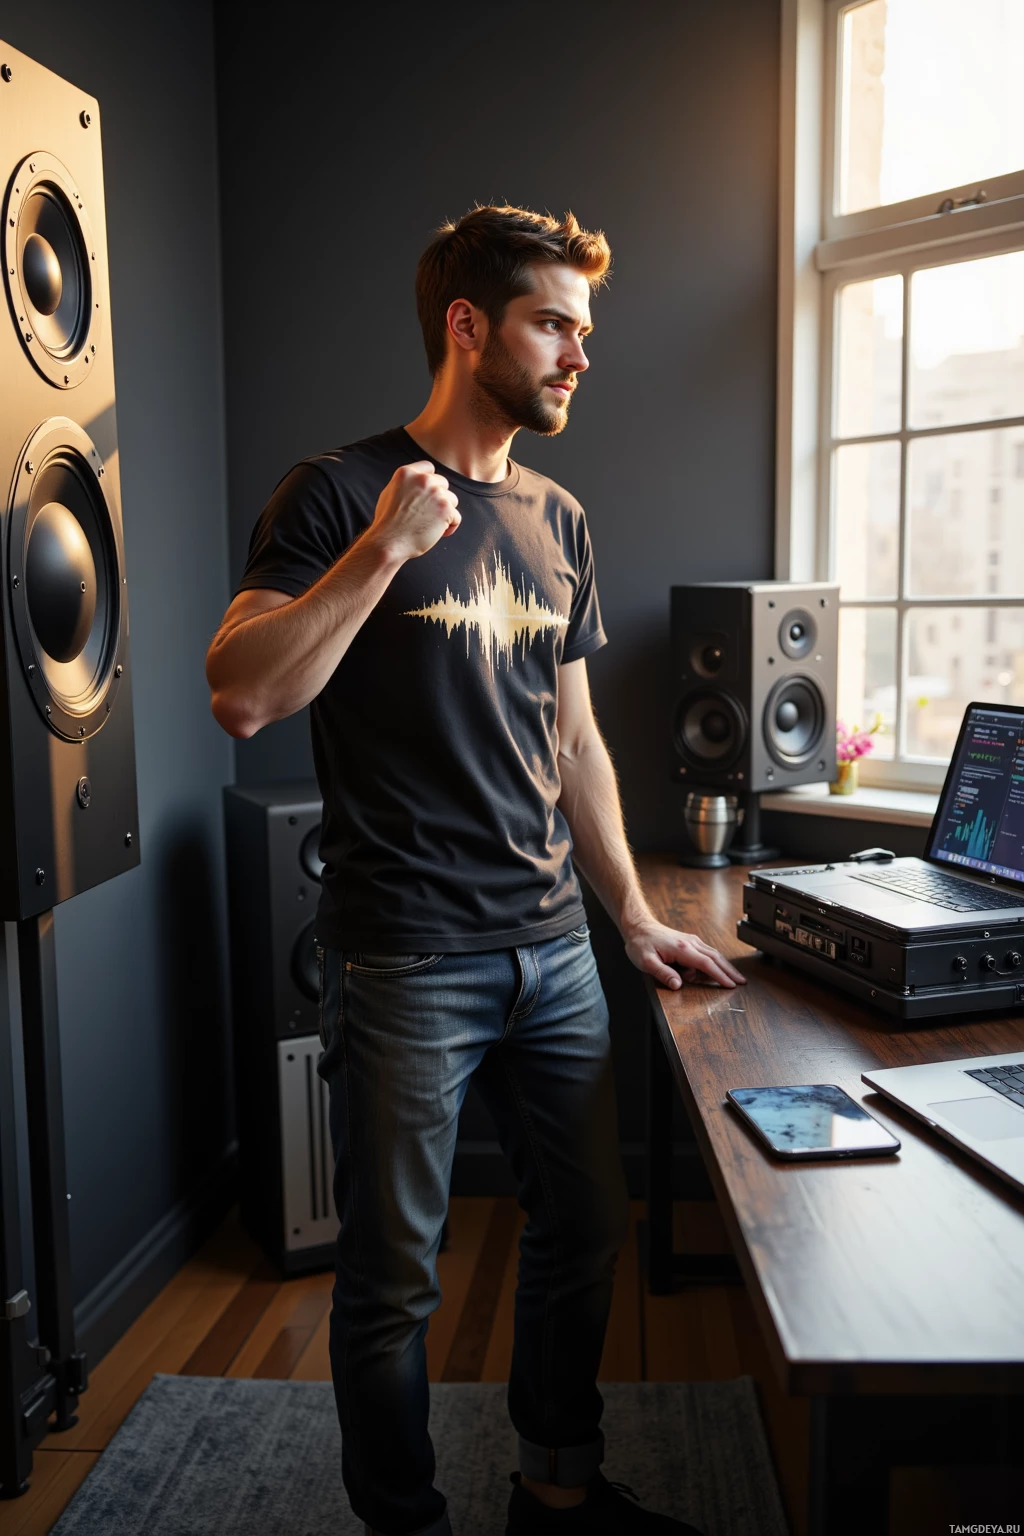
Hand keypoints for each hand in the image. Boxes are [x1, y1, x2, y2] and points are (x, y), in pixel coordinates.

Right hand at [368, 460, 460, 562]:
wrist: (389, 541)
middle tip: (428, 515)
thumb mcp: (390, 494)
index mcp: (407, 473)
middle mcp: (423, 480)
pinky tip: (438, 534)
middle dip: (439, 498)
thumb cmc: (387, 523)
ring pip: (452, 500)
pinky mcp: (445, 509)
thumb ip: (406, 485)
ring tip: (431, 526)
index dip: (431, 481)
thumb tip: (418, 483)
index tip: (429, 494)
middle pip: (443, 484)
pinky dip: (450, 527)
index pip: (429, 468)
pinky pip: (456, 517)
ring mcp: (436, 493)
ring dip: (445, 513)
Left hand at [624, 919, 746, 989]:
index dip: (720, 975)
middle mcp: (690, 942)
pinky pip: (706, 953)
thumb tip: (678, 985)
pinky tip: (715, 971)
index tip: (731, 985)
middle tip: (742, 982)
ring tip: (732, 979)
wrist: (638, 926)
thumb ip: (663, 974)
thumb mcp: (646, 962)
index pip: (706, 964)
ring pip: (713, 954)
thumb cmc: (640, 944)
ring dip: (724, 966)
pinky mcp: (689, 941)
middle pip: (716, 957)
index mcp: (682, 948)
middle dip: (730, 971)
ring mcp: (691, 941)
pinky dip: (713, 962)